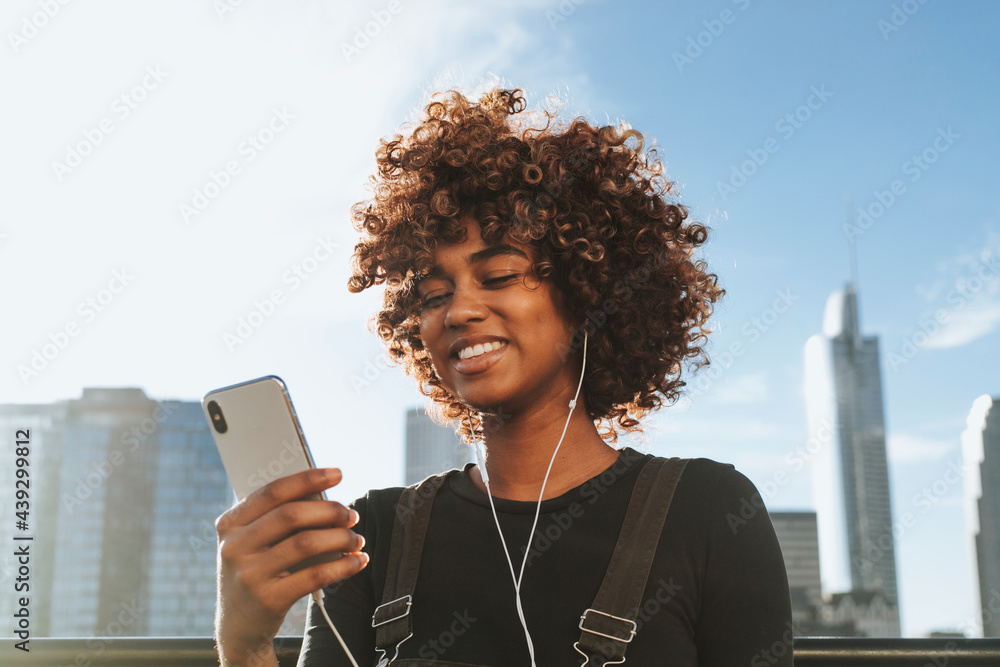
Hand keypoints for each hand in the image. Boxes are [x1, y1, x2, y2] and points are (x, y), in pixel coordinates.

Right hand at [214, 467, 368, 659]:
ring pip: (306, 543)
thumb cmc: (255, 572)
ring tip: (356, 539)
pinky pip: (315, 575)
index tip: (337, 474)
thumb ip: (276, 519)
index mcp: (230, 524)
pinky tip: (357, 561)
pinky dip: (342, 566)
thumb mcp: (252, 543)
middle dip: (329, 510)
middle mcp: (234, 547)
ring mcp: (249, 575)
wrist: (238, 626)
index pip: (272, 492)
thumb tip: (324, 496)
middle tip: (351, 515)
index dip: (308, 479)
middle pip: (291, 515)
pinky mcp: (268, 599)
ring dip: (340, 537)